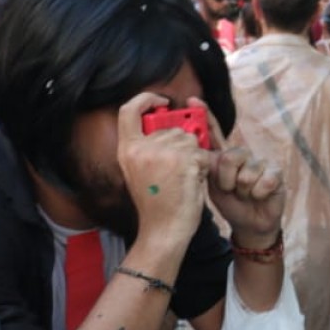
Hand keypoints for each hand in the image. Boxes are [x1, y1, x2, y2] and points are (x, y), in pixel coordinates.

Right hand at [117, 94, 209, 247]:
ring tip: (183, 179)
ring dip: (193, 156)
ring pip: (189, 138)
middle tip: (179, 170)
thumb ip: (149, 147)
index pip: (128, 110)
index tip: (162, 101)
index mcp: (127, 150)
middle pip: (171, 127)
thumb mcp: (139, 171)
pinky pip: (200, 152)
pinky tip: (192, 182)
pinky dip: (202, 166)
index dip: (145, 99)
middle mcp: (141, 148)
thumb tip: (172, 125)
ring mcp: (161, 152)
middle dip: (182, 144)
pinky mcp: (182, 159)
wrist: (163, 229)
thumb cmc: (157, 204)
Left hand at [193, 101, 284, 242]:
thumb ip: (209, 167)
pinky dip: (258, 194)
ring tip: (245, 195)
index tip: (192, 101)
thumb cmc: (231, 203)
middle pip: (229, 158)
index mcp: (225, 156)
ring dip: (242, 192)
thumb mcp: (213, 186)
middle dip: (227, 181)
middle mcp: (243, 155)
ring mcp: (260, 163)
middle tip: (231, 190)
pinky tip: (259, 196)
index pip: (214, 133)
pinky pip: (263, 182)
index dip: (205, 116)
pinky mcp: (276, 174)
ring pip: (245, 174)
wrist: (251, 224)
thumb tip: (203, 152)